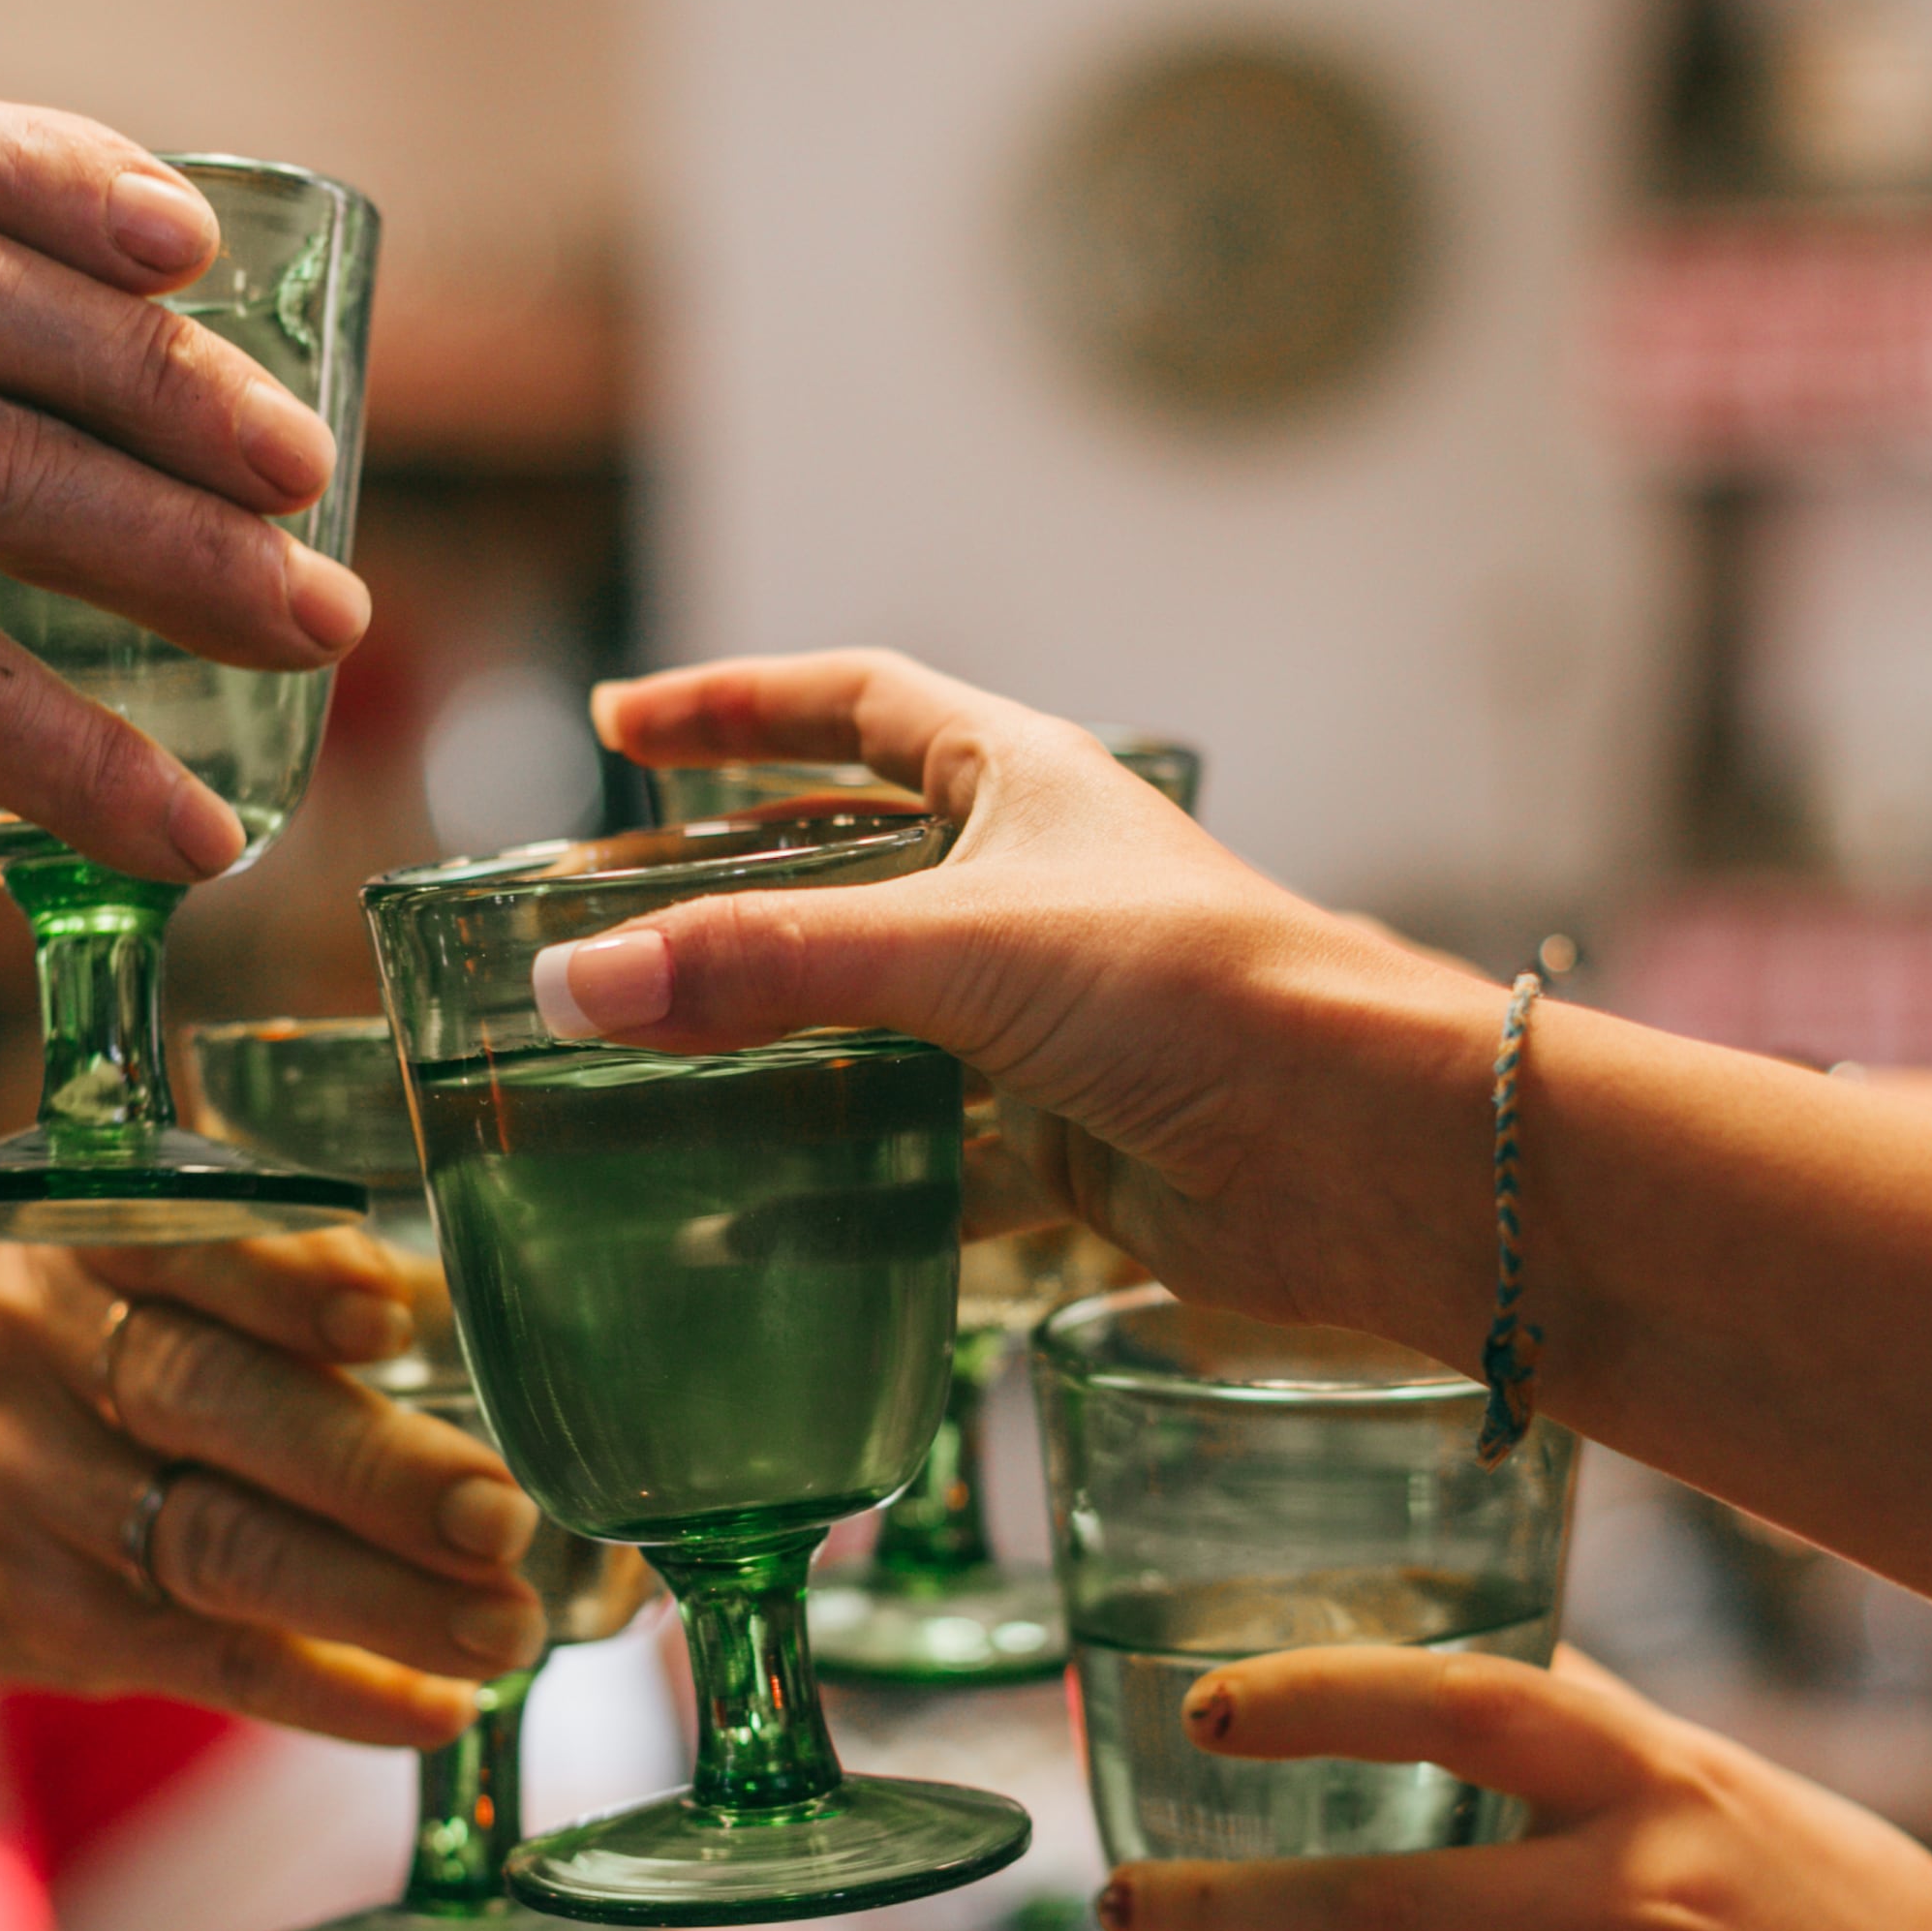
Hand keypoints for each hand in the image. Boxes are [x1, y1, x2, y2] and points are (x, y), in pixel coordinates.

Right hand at [0, 1225, 545, 1745]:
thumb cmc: (96, 1363)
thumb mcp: (155, 1278)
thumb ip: (297, 1278)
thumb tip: (469, 1304)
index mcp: (78, 1242)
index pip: (176, 1246)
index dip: (283, 1285)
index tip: (391, 1319)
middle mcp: (41, 1358)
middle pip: (208, 1404)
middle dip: (369, 1467)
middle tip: (499, 1517)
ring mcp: (39, 1499)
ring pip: (219, 1548)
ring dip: (379, 1598)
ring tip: (502, 1630)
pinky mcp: (61, 1622)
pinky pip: (211, 1660)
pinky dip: (331, 1692)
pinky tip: (434, 1708)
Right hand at [550, 650, 1500, 1364]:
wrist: (1357, 1148)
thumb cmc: (1196, 991)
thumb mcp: (956, 950)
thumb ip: (765, 965)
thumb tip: (574, 984)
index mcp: (1024, 783)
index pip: (858, 706)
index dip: (741, 706)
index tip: (624, 723)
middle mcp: (1035, 887)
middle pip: (855, 867)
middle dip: (736, 895)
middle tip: (609, 924)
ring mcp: (1051, 1018)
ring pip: (883, 1020)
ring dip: (780, 1047)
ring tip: (646, 1074)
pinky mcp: (1068, 1137)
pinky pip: (929, 1157)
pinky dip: (847, 1187)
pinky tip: (753, 1225)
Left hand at [1096, 1648, 1931, 1930]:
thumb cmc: (1852, 1921)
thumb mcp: (1732, 1788)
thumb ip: (1594, 1739)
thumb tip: (1457, 1656)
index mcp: (1658, 1780)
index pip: (1459, 1705)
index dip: (1319, 1698)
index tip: (1212, 1707)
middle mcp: (1632, 1893)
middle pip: (1371, 1904)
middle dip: (1226, 1910)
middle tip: (1129, 1899)